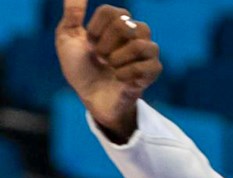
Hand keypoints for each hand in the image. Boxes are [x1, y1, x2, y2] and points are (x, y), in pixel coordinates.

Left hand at [57, 1, 161, 143]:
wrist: (91, 97)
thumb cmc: (80, 68)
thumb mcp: (67, 39)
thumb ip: (72, 14)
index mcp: (116, 23)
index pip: (112, 12)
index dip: (95, 28)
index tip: (88, 42)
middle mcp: (135, 34)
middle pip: (126, 24)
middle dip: (105, 44)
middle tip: (100, 57)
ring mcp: (146, 53)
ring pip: (141, 44)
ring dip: (117, 58)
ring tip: (110, 67)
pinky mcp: (152, 72)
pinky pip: (148, 66)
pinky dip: (127, 73)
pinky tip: (119, 78)